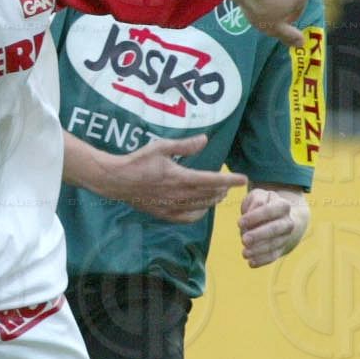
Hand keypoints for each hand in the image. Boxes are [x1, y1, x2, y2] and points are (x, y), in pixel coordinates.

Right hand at [95, 134, 245, 221]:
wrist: (116, 181)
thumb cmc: (137, 161)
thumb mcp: (160, 147)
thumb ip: (185, 145)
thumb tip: (205, 140)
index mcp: (179, 177)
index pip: (211, 180)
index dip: (229, 180)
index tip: (243, 179)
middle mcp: (178, 195)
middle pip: (209, 195)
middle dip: (222, 190)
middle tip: (227, 184)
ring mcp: (171, 207)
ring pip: (200, 207)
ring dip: (212, 201)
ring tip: (217, 194)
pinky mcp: (163, 214)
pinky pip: (187, 218)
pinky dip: (198, 214)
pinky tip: (201, 209)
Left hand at [238, 187, 306, 267]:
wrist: (278, 217)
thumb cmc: (262, 204)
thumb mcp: (258, 196)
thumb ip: (255, 201)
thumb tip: (251, 212)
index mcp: (283, 205)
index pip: (270, 210)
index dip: (255, 217)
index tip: (239, 223)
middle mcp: (288, 222)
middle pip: (274, 229)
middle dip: (259, 235)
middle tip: (244, 240)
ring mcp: (286, 236)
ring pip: (274, 244)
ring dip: (259, 250)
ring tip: (245, 253)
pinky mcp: (281, 248)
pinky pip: (273, 256)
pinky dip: (262, 260)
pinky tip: (251, 263)